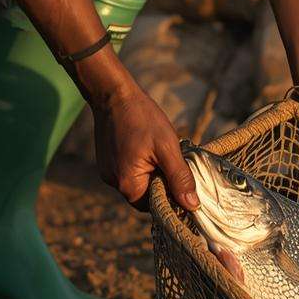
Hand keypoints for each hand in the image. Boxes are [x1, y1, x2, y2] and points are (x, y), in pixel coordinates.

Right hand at [91, 85, 198, 211]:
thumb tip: (192, 205)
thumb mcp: (168, 147)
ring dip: (152, 172)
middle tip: (172, 159)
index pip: (155, 205)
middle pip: (146, 195)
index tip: (184, 180)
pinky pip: (128, 172)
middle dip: (162, 181)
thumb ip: (180, 178)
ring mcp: (107, 172)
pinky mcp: (106, 162)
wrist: (113, 93)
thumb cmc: (141, 117)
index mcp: (128, 183)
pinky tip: (145, 146)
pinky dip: (140, 164)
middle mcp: (113, 182)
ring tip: (158, 150)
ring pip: (138, 182)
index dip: (172, 196)